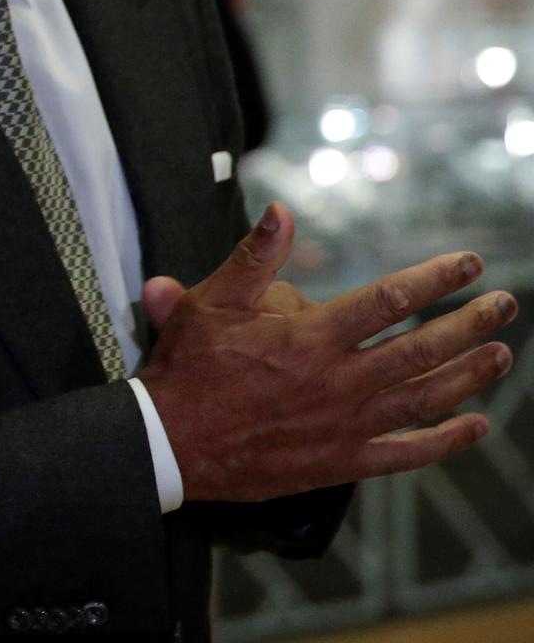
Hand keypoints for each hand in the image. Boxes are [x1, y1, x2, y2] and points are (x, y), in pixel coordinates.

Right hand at [138, 202, 514, 502]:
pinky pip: (405, 453)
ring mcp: (344, 425)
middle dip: (469, 323)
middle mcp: (337, 381)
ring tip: (501, 355)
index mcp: (309, 338)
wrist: (171, 443)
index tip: (468, 263)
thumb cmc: (188, 369)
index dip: (434, 279)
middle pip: (421, 349)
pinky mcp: (340, 461)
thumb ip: (253, 257)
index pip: (388, 300)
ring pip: (423, 398)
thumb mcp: (210, 302)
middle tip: (503, 305)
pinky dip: (444, 441)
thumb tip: (281, 211)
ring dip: (468, 375)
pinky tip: (472, 426)